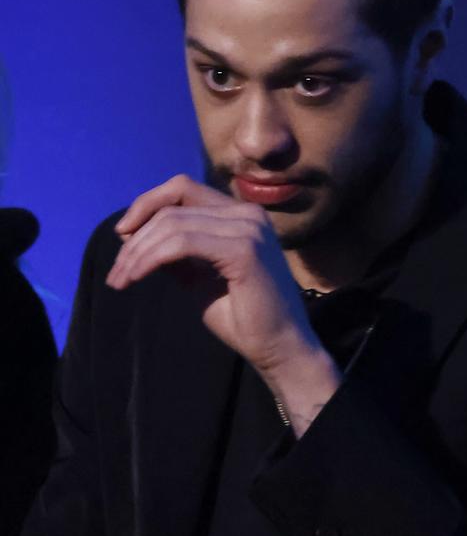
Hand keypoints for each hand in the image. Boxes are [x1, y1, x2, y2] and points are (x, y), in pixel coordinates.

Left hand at [105, 174, 339, 435]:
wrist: (280, 347)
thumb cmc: (245, 319)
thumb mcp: (200, 278)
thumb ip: (177, 255)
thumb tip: (134, 236)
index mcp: (242, 216)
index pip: (184, 189)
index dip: (147, 204)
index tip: (122, 235)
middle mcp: (248, 214)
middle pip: (173, 206)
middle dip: (135, 237)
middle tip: (116, 272)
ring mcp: (249, 229)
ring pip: (173, 223)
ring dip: (137, 252)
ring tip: (120, 280)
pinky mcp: (244, 250)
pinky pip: (182, 244)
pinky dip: (151, 259)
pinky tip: (135, 278)